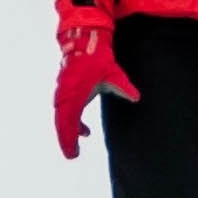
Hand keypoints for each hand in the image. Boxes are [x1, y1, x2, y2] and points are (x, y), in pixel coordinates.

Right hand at [55, 17, 140, 159]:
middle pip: (61, 123)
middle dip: (66, 140)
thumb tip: (136, 98)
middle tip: (73, 155)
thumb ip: (123, 87)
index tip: (72, 153)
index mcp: (73, 92)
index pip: (68, 121)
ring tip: (76, 148)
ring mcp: (63, 93)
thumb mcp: (112, 73)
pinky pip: (66, 112)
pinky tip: (85, 132)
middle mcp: (65, 94)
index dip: (69, 139)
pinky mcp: (66, 91)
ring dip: (68, 132)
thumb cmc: (97, 58)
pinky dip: (74, 123)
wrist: (85, 42)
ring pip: (62, 118)